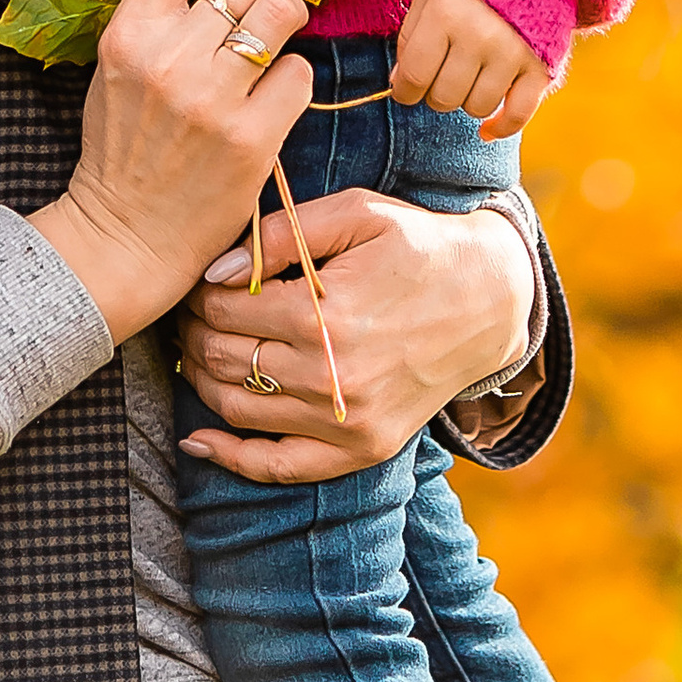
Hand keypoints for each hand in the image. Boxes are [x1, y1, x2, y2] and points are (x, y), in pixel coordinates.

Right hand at [30, 0, 352, 345]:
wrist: (125, 236)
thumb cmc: (123, 145)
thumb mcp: (120, 68)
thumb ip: (163, 16)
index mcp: (129, 32)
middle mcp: (170, 56)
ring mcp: (213, 97)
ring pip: (282, 17)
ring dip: (291, 19)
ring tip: (271, 41)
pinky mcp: (252, 137)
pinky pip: (297, 77)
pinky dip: (291, 82)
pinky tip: (266, 105)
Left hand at [175, 190, 538, 483]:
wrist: (492, 300)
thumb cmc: (418, 245)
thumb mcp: (355, 214)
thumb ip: (278, 235)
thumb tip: (215, 271)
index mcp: (326, 314)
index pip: (222, 309)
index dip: (197, 292)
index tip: (197, 280)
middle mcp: (332, 376)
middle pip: (220, 359)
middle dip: (192, 331)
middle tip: (190, 311)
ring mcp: (348, 422)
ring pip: (235, 409)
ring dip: (201, 379)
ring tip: (199, 348)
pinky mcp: (362, 450)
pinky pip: (278, 468)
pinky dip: (230, 458)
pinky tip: (198, 440)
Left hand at [391, 0, 548, 129]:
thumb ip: (409, 37)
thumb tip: (400, 84)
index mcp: (445, 13)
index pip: (413, 76)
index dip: (404, 91)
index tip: (407, 88)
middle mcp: (479, 34)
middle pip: (444, 98)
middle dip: (436, 92)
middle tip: (444, 73)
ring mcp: (512, 52)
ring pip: (477, 108)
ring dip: (468, 99)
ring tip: (471, 75)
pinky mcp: (539, 67)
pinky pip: (518, 115)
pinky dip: (501, 127)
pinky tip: (488, 130)